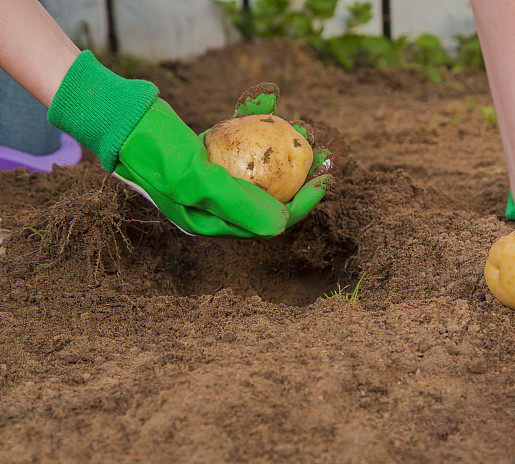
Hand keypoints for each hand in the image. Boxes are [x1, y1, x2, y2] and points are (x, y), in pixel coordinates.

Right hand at [113, 85, 330, 236]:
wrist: (116, 119)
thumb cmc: (151, 151)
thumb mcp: (194, 179)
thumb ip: (238, 204)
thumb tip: (281, 226)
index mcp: (212, 224)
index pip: (267, 221)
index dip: (301, 205)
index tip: (323, 181)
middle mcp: (214, 207)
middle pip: (269, 196)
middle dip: (300, 177)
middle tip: (324, 155)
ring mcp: (211, 181)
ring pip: (260, 170)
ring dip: (283, 151)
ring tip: (304, 129)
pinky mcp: (207, 156)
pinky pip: (243, 147)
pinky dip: (258, 131)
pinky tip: (274, 112)